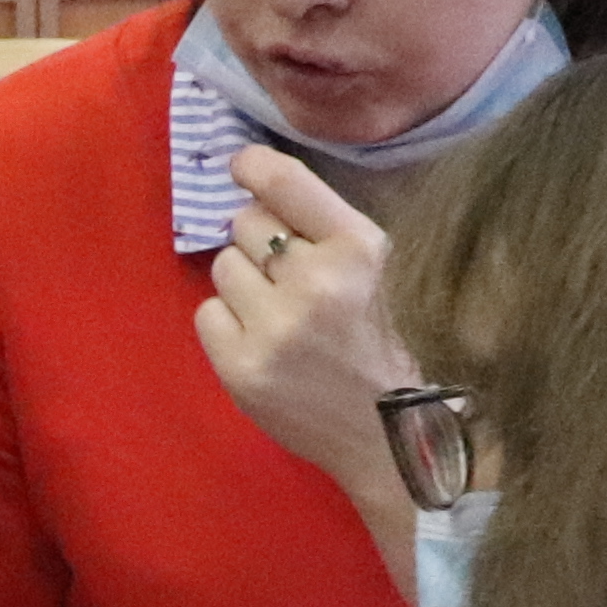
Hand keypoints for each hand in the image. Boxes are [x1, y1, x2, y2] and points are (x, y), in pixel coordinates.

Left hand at [191, 146, 414, 493]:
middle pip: (246, 222)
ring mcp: (274, 328)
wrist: (400, 440)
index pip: (285, 182)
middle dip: (261, 241)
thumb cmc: (398, 347)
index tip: (242, 166)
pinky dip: (228, 323)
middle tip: (290, 275)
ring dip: (245, 282)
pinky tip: (263, 342)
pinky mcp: (242, 368)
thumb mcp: (390, 271)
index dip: (253, 166)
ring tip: (281, 313)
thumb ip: (335, 230)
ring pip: (223, 265)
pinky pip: (206, 312)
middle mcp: (316, 282)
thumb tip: (263, 182)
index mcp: (362, 249)